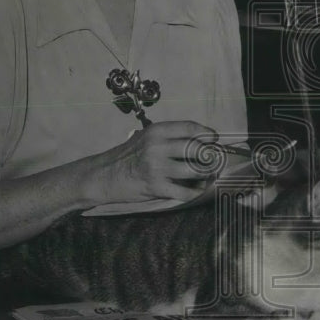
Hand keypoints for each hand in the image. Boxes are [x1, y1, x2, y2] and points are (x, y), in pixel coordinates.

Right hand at [88, 120, 218, 204]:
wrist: (104, 176)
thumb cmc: (129, 155)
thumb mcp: (146, 137)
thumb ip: (169, 137)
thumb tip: (200, 139)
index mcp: (157, 131)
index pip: (190, 127)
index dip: (206, 133)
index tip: (214, 139)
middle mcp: (158, 147)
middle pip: (196, 149)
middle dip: (210, 156)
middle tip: (214, 160)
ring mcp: (157, 167)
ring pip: (195, 170)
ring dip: (206, 174)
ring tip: (207, 175)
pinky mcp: (156, 187)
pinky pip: (185, 191)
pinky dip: (195, 191)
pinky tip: (197, 189)